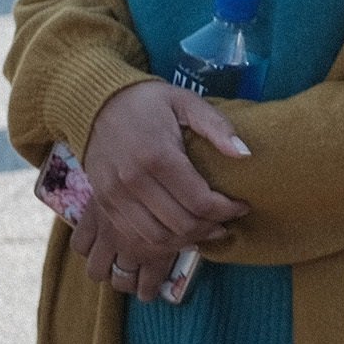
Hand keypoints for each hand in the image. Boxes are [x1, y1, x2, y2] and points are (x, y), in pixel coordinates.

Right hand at [72, 81, 250, 302]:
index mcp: (158, 156)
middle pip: (181, 224)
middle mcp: (134, 181)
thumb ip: (217, 126)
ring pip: (158, 237)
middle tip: (227, 220)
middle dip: (211, 227)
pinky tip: (178, 232)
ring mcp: (115, 196)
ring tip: (207, 229)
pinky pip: (135, 236)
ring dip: (187, 239)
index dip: (227, 210)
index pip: (200, 201)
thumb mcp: (186, 102)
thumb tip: (245, 154)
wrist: (98, 103)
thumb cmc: (148, 102)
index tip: (242, 206)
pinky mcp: (103, 204)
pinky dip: (161, 242)